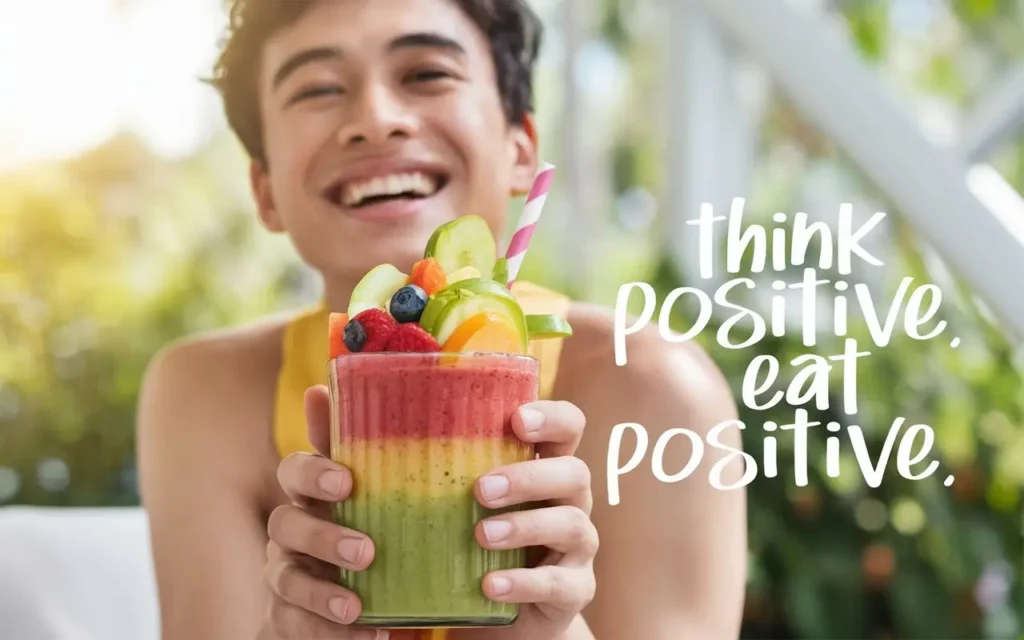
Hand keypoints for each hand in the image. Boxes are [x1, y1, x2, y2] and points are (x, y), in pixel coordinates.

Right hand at [262, 388, 387, 638]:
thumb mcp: (380, 491)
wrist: (355, 600)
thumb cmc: (370, 527)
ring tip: (356, 605)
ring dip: (321, 590)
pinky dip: (329, 632)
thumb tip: (365, 388)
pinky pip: (295, 624)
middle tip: (366, 550)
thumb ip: (375, 446)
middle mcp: (292, 530)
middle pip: (284, 524)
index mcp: (314, 495)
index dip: (313, 472)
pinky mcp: (287, 617)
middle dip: (322, 536)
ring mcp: (285, 574)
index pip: (296, 471)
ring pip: (285, 577)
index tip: (346, 480)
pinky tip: (369, 633)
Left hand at [452, 400, 597, 639]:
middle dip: (529, 477)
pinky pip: (560, 583)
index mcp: (550, 468)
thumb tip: (372, 449)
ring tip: (481, 535)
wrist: (507, 612)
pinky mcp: (576, 589)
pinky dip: (524, 583)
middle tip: (481, 490)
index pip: (570, 426)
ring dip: (525, 526)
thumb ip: (447, 475)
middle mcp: (572, 501)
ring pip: (572, 525)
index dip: (553, 418)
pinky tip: (491, 585)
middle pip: (575, 473)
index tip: (517, 420)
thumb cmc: (481, 543)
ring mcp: (579, 546)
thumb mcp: (468, 505)